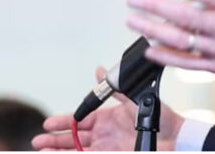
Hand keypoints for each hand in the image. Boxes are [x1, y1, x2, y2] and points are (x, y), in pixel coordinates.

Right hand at [31, 66, 184, 150]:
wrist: (176, 137)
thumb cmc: (161, 117)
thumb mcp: (136, 98)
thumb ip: (116, 89)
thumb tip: (100, 70)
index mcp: (108, 118)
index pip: (80, 120)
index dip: (64, 122)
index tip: (48, 123)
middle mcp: (104, 134)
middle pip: (74, 138)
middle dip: (55, 140)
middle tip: (38, 141)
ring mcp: (107, 147)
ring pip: (77, 151)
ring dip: (61, 151)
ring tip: (43, 151)